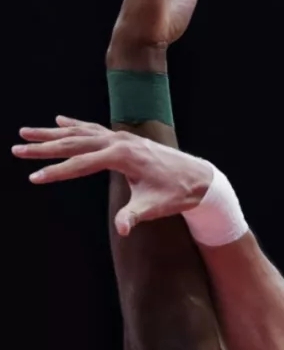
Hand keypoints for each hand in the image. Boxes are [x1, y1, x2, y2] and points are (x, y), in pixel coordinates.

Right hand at [13, 117, 213, 235]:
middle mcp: (120, 141)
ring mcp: (122, 137)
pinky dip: (75, 125)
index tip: (34, 178)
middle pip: (74, 142)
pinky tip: (58, 120)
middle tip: (17, 149)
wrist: (199, 178)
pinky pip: (94, 129)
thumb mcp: (156, 207)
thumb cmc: (177, 194)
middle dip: (44, 147)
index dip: (57, 172)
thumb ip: (135, 215)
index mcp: (123, 156)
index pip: (81, 164)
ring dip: (52, 133)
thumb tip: (122, 229)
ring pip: (80, 132)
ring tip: (26, 133)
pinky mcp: (125, 139)